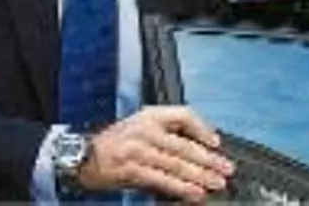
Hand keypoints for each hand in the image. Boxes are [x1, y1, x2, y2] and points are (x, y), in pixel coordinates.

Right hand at [77, 106, 234, 201]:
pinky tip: (194, 193)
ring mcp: (138, 150)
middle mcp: (145, 130)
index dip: (202, 128)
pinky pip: (161, 179)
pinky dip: (180, 187)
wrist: (82, 156)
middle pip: (184, 144)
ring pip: (176, 164)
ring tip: (216, 183)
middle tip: (226, 168)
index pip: (183, 115)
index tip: (216, 141)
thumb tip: (199, 148)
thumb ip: (167, 134)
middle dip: (208, 159)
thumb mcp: (141, 127)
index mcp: (150, 116)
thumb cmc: (115, 143)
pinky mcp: (131, 169)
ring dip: (199, 175)